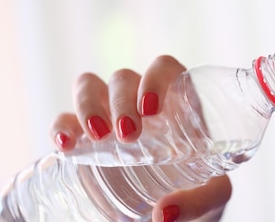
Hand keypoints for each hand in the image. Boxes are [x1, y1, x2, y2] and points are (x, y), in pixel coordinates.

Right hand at [49, 55, 231, 221]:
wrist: (183, 207)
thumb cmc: (203, 187)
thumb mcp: (213, 194)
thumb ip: (199, 201)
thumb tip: (165, 213)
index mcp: (179, 102)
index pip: (165, 68)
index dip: (156, 77)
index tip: (151, 109)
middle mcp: (142, 101)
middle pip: (124, 78)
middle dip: (121, 101)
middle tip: (129, 135)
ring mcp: (111, 116)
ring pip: (90, 85)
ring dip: (88, 104)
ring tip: (97, 135)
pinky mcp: (86, 137)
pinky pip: (65, 119)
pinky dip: (61, 126)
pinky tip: (65, 145)